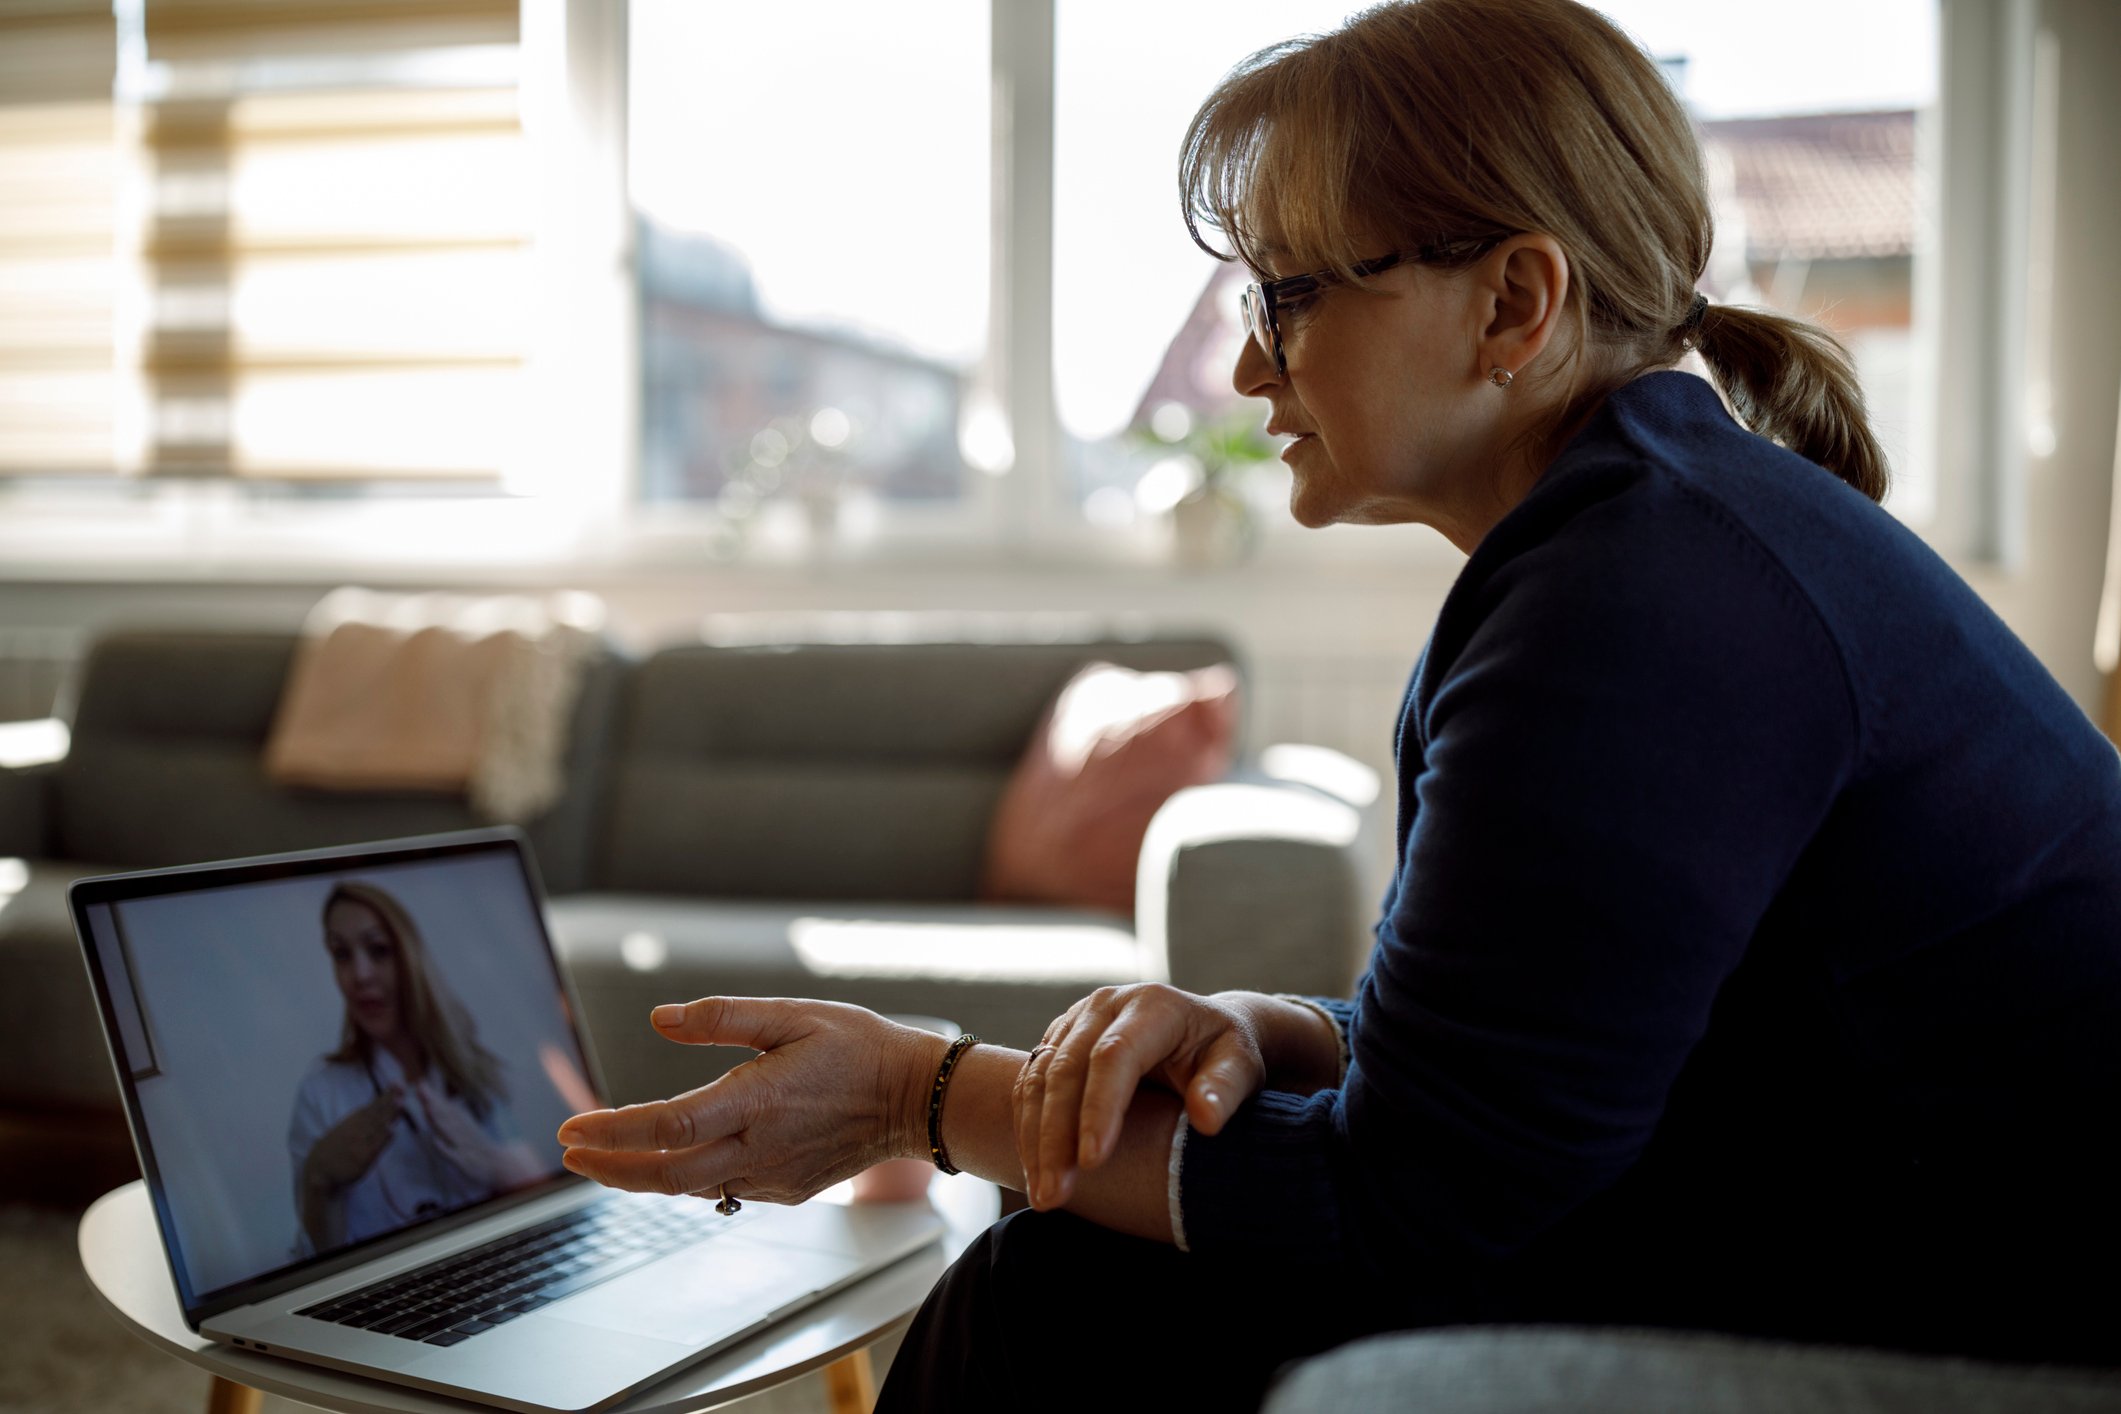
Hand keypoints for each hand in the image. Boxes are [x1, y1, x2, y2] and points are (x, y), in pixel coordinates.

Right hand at [303, 1085, 401, 1193]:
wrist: (318, 1173)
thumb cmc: (333, 1151)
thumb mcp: (343, 1129)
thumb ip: (358, 1119)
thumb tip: (373, 1107)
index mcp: (352, 1122)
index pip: (372, 1106)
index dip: (385, 1095)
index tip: (397, 1083)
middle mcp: (356, 1131)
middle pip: (376, 1113)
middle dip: (390, 1100)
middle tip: (402, 1086)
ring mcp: (359, 1145)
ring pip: (377, 1128)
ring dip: (389, 1116)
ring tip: (401, 1103)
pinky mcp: (361, 1160)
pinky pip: (374, 1148)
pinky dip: (383, 1139)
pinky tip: (392, 1130)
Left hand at [414, 1078, 544, 1189]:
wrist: (504, 1166)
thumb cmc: (484, 1148)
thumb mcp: (472, 1130)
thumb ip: (459, 1118)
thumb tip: (451, 1103)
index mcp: (465, 1124)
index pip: (446, 1108)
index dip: (433, 1097)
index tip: (421, 1083)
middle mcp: (464, 1132)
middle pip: (446, 1115)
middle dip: (433, 1102)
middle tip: (420, 1088)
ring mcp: (464, 1146)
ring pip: (449, 1131)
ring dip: (438, 1119)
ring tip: (427, 1107)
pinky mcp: (464, 1162)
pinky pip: (453, 1155)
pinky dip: (444, 1148)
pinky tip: (435, 1141)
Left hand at [555, 998, 946, 1206]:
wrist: (915, 1098)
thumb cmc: (858, 1047)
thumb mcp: (791, 1014)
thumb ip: (721, 1017)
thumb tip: (658, 1018)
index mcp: (757, 1101)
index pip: (666, 1125)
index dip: (611, 1130)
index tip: (571, 1127)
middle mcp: (759, 1148)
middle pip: (664, 1174)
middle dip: (608, 1166)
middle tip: (570, 1152)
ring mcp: (772, 1176)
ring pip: (688, 1189)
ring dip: (639, 1176)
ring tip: (603, 1157)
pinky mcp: (785, 1189)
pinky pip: (722, 1188)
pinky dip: (686, 1176)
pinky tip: (672, 1158)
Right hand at [1015, 985, 1267, 1210]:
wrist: (1204, 1030)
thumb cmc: (1225, 1054)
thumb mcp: (1240, 1066)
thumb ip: (1226, 1089)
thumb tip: (1207, 1120)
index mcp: (1153, 1006)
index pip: (1114, 1054)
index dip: (1099, 1108)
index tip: (1093, 1162)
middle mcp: (1107, 1005)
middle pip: (1067, 1068)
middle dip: (1055, 1136)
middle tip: (1054, 1196)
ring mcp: (1078, 1019)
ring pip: (1040, 1076)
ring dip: (1035, 1139)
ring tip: (1043, 1196)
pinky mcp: (1060, 1039)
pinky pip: (1031, 1082)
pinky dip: (1028, 1128)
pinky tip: (1035, 1170)